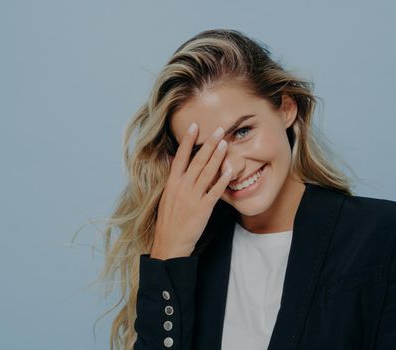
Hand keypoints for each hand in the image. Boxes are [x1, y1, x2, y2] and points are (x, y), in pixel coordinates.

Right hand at [151, 123, 232, 259]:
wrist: (170, 242)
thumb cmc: (169, 219)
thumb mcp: (166, 196)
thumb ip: (172, 177)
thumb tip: (171, 159)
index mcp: (172, 183)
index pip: (180, 157)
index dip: (187, 141)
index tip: (194, 126)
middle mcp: (182, 187)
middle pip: (197, 161)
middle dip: (208, 144)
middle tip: (218, 129)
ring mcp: (193, 197)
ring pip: (207, 173)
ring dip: (217, 157)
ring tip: (224, 143)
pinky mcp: (203, 208)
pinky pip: (214, 191)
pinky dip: (222, 180)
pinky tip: (230, 169)